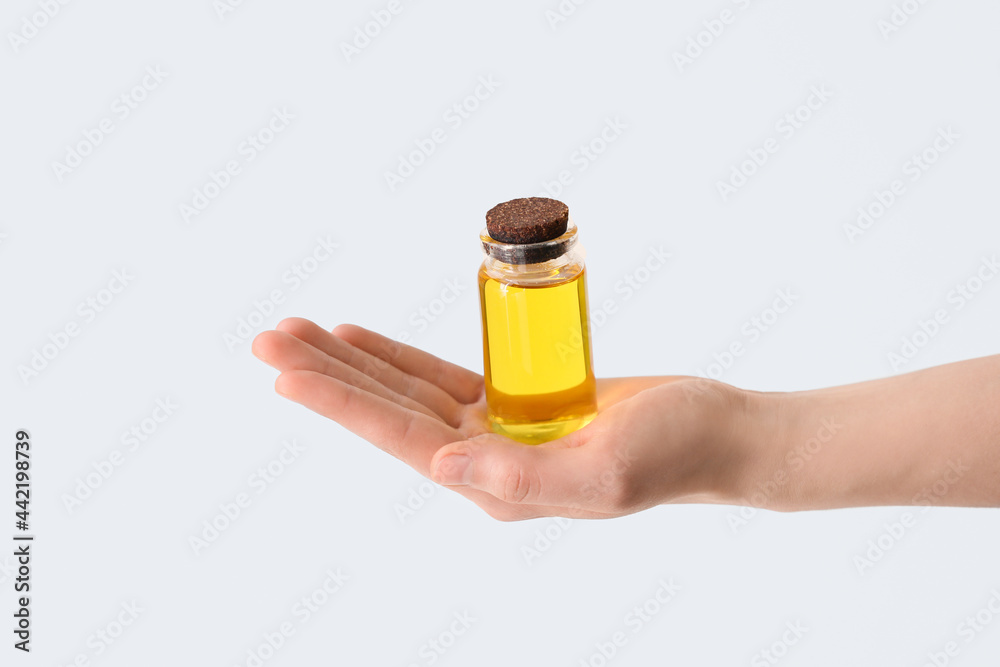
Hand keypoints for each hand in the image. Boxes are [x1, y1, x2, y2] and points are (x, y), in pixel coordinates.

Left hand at [251, 318, 746, 520]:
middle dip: (326, 375)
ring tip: (296, 331)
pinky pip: (439, 376)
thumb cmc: (673, 453)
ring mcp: (494, 433)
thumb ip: (522, 478)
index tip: (283, 370)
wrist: (714, 433)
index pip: (401, 438)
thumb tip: (440, 466)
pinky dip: (397, 358)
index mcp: (496, 485)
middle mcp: (483, 462)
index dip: (340, 403)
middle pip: (387, 411)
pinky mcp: (512, 404)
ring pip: (405, 390)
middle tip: (266, 339)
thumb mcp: (604, 473)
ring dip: (351, 362)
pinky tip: (359, 340)